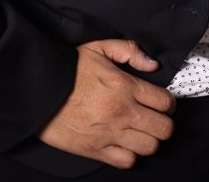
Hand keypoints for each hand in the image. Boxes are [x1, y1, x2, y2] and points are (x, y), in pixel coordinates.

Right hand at [37, 38, 175, 169]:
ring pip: (150, 147)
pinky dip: (130, 155)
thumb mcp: (100, 47)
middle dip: (164, 123)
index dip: (169, 102)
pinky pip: (127, 161)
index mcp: (125, 86)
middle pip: (163, 128)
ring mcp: (110, 134)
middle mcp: (122, 112)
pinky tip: (124, 143)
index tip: (163, 102)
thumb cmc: (70, 69)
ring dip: (149, 139)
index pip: (165, 102)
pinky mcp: (96, 151)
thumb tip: (152, 65)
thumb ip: (130, 51)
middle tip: (156, 117)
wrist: (39, 92)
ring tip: (141, 131)